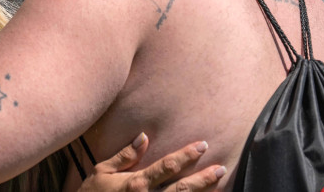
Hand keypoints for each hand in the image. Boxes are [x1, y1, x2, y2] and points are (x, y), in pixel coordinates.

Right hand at [78, 134, 225, 191]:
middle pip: (182, 188)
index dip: (187, 155)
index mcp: (136, 183)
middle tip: (222, 168)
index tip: (202, 145)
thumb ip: (124, 156)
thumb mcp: (101, 172)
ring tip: (220, 185)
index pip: (167, 166)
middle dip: (203, 178)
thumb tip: (143, 136)